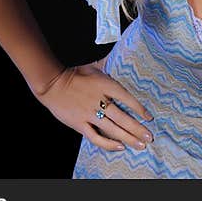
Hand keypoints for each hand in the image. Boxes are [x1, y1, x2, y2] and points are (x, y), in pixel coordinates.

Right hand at [35, 58, 154, 151]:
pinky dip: (108, 144)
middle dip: (138, 129)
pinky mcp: (80, 124)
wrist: (52, 83)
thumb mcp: (94, 66)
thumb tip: (121, 53)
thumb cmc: (74, 73)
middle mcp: (99, 101)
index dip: (139, 109)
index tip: (149, 117)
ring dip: (128, 138)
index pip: (127, 98)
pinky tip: (119, 147)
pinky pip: (96, 137)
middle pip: (123, 118)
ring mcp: (89, 114)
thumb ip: (108, 65)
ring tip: (141, 145)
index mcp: (105, 85)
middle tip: (149, 137)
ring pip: (113, 130)